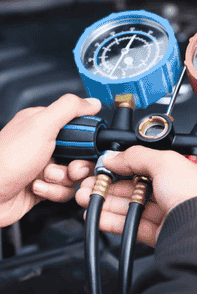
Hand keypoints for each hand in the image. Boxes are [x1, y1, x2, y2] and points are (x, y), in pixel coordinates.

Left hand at [0, 94, 101, 227]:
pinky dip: (54, 191)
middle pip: (82, 154)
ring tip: (45, 177)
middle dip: (77, 165)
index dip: (87, 141)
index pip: (80, 128)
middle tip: (68, 167)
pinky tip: (37, 187)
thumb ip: (69, 109)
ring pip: (75, 175)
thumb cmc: (6, 160)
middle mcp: (46, 144)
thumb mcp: (41, 126)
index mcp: (44, 124)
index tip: (83, 148)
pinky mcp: (44, 186)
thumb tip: (92, 102)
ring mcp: (45, 166)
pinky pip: (64, 190)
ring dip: (62, 179)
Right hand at [73, 146, 196, 247]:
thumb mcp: (166, 162)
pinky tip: (100, 216)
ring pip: (139, 208)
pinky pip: (137, 227)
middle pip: (145, 187)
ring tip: (88, 198)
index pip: (159, 165)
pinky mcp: (167, 237)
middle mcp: (191, 196)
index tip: (112, 166)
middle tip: (95, 183)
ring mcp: (179, 217)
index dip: (133, 165)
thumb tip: (115, 156)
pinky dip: (117, 221)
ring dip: (112, 202)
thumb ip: (137, 156)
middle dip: (115, 185)